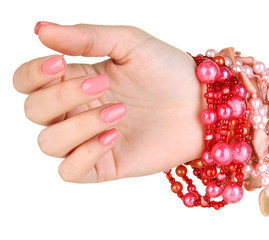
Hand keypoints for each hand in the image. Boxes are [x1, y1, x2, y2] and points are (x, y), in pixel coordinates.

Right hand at [13, 23, 204, 182]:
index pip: (28, 82)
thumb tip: (39, 30)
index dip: (32, 74)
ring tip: (118, 111)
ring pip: (49, 143)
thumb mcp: (129, 43)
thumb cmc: (168, 70)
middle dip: (61, 96)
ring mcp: (90, 139)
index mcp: (77, 80)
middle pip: (35, 111)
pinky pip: (71, 171)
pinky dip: (83, 154)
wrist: (203, 103)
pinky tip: (113, 136)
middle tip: (102, 84)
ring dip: (77, 125)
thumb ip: (86, 37)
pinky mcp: (107, 164)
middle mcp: (78, 111)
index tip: (58, 62)